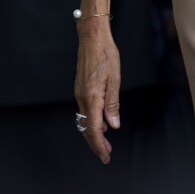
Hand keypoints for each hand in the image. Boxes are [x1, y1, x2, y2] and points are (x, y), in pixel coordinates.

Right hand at [74, 21, 120, 163]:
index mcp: (91, 97)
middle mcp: (82, 97)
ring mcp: (79, 93)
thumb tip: (113, 125)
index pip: (94, 128)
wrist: (92, 38)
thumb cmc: (106, 54)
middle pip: (87, 128)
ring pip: (85, 119)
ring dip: (94, 132)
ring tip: (106, 141)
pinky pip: (85, 110)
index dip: (99, 144)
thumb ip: (113, 103)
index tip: (106, 156)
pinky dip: (92, 120)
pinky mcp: (80, 88)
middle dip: (96, 143)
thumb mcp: (114, 78)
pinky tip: (101, 121)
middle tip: (106, 154)